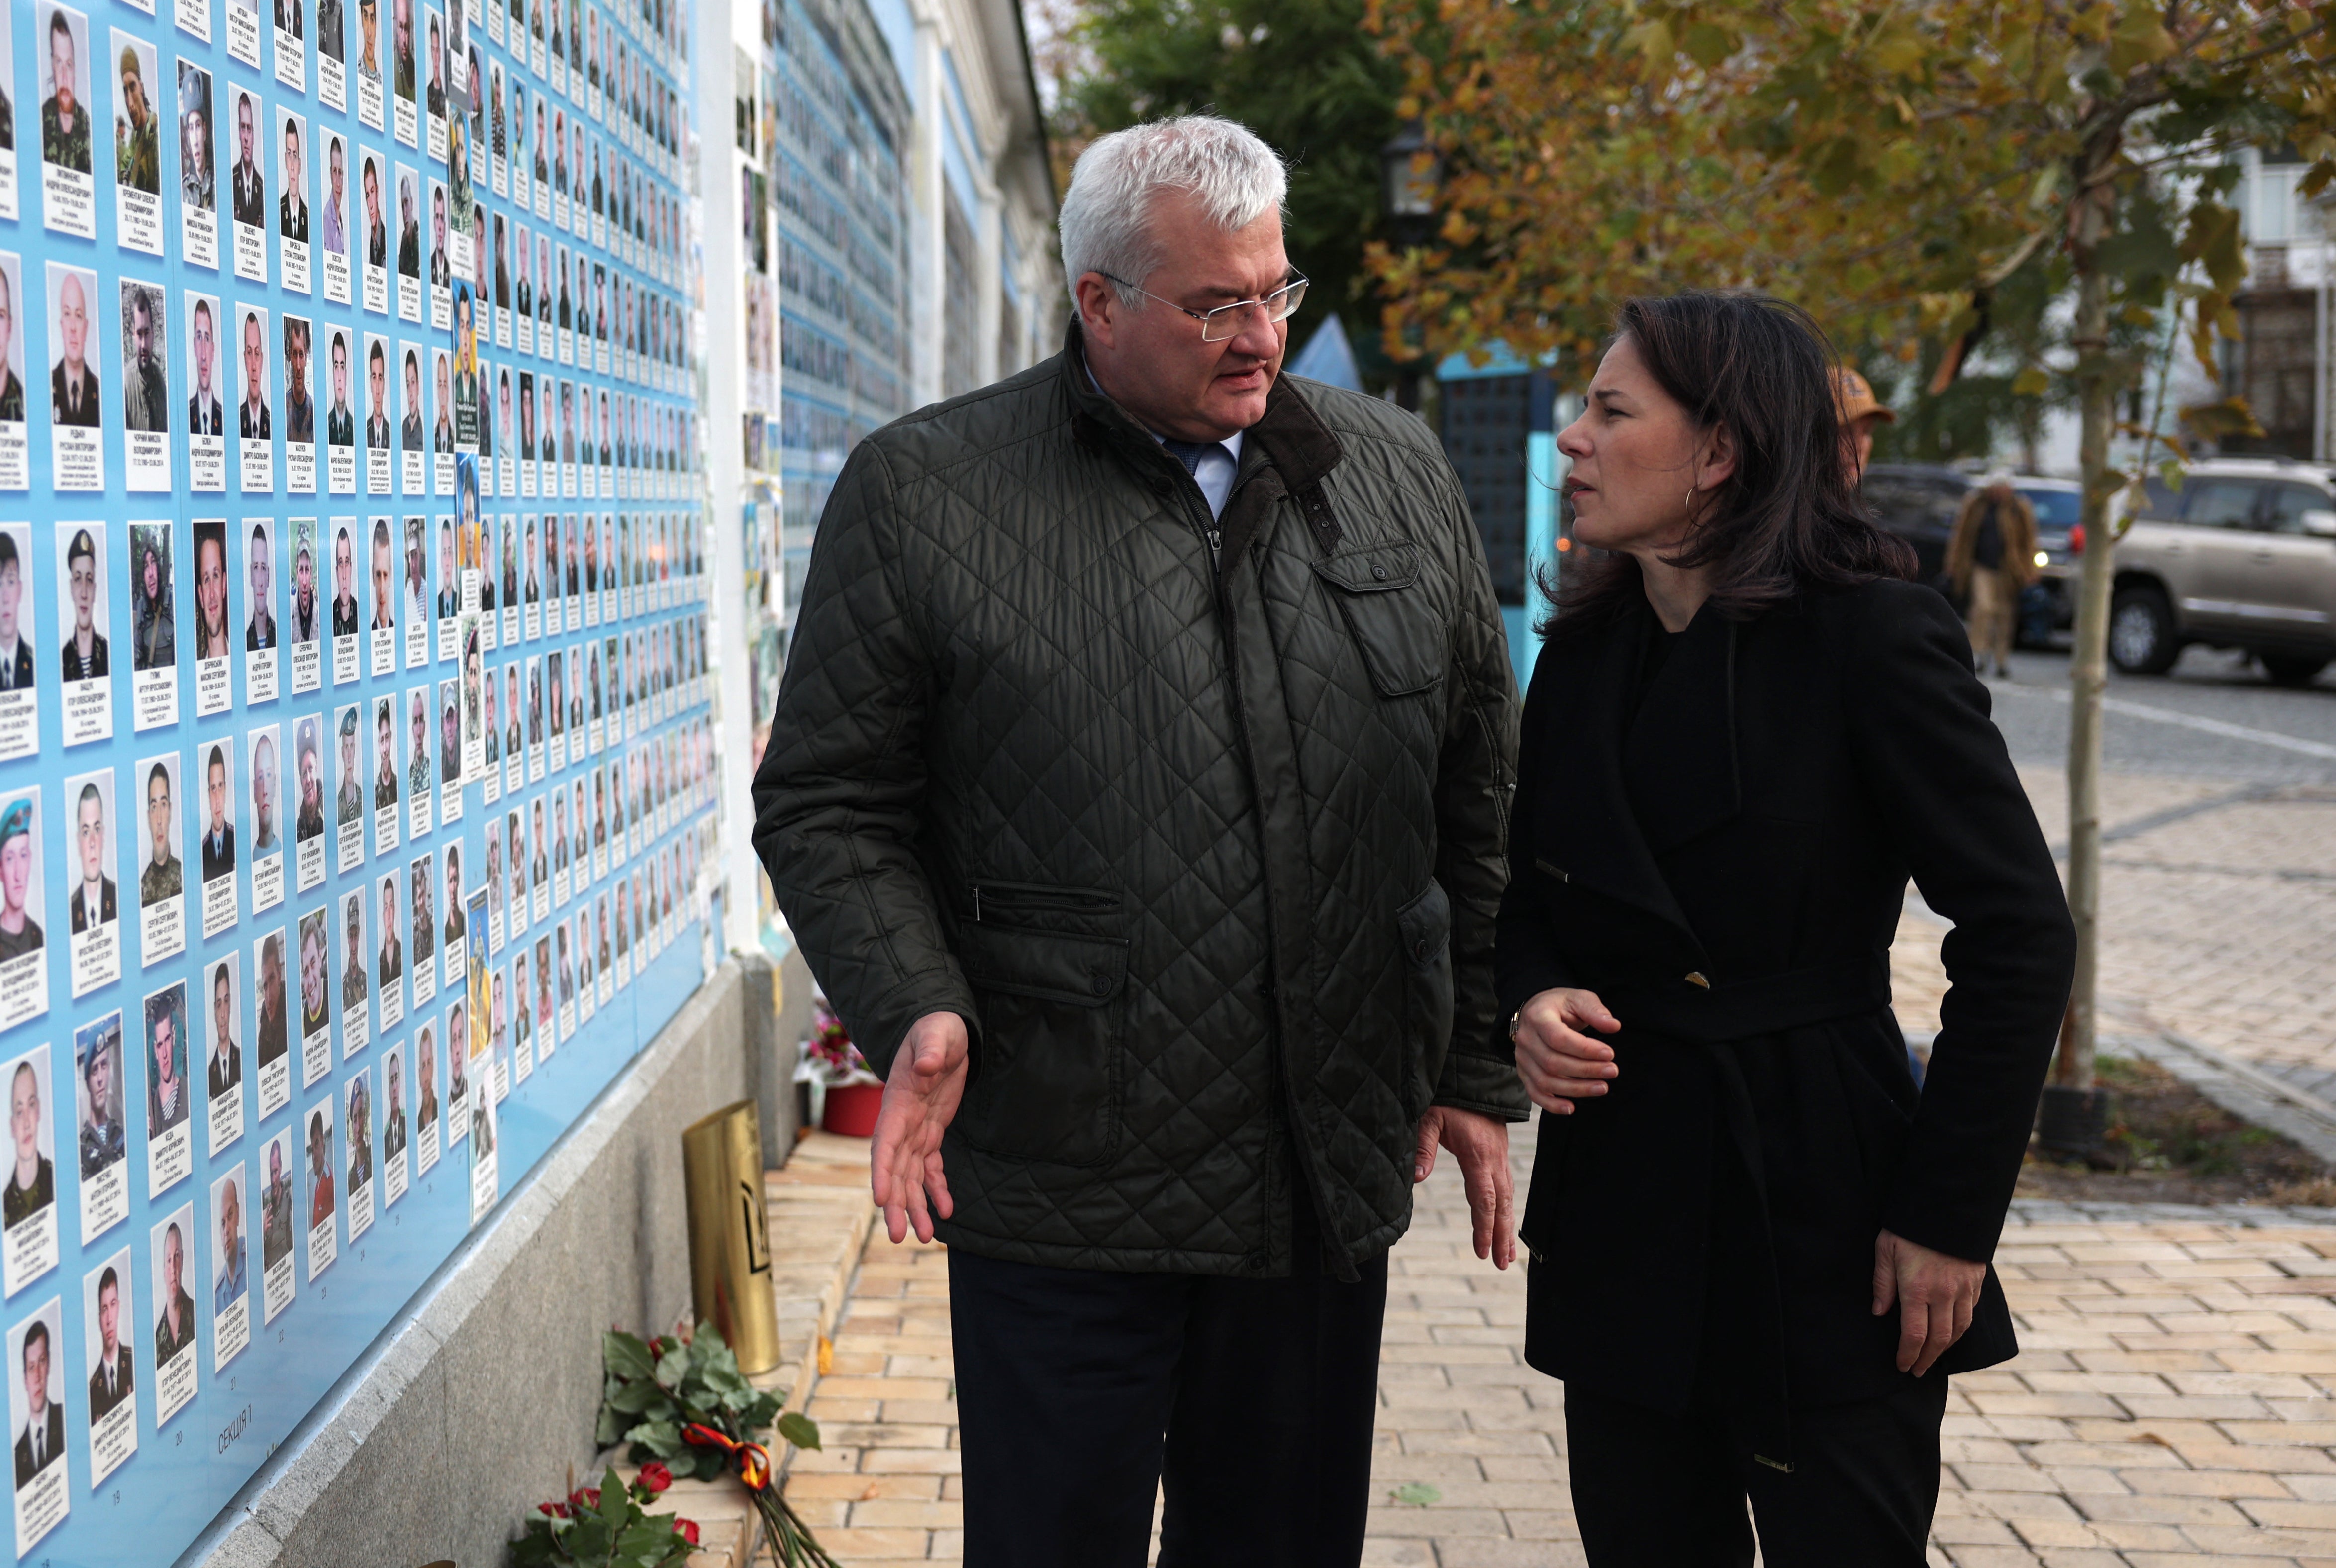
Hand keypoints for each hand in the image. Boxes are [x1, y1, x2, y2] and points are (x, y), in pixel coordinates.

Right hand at [868, 1011, 968, 1244]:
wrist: (943, 1031)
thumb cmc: (936, 1029)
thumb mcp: (936, 1033)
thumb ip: (930, 1048)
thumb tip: (926, 1065)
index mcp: (898, 1104)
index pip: (884, 1143)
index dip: (882, 1172)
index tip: (881, 1200)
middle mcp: (902, 1123)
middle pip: (895, 1170)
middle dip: (897, 1203)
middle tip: (901, 1236)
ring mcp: (916, 1130)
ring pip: (911, 1176)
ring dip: (916, 1205)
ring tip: (925, 1236)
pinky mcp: (932, 1133)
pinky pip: (931, 1167)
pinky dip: (937, 1189)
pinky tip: (945, 1211)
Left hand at [1412, 1106, 1515, 1268]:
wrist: (1474, 1077)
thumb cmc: (1449, 1098)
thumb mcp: (1430, 1117)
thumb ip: (1423, 1146)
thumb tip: (1418, 1178)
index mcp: (1477, 1155)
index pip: (1484, 1198)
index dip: (1484, 1227)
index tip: (1482, 1252)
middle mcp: (1494, 1160)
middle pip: (1501, 1205)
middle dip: (1501, 1236)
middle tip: (1501, 1265)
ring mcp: (1500, 1158)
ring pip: (1507, 1198)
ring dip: (1508, 1227)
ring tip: (1508, 1256)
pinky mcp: (1500, 1155)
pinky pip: (1506, 1188)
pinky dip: (1507, 1210)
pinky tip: (1506, 1225)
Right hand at [1510, 988, 1621, 1113]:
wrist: (1535, 1011)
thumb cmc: (1560, 1005)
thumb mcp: (1579, 999)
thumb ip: (1595, 1011)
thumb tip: (1614, 1026)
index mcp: (1537, 1017)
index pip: (1558, 1038)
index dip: (1585, 1049)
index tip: (1610, 1054)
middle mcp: (1525, 1039)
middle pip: (1553, 1063)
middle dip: (1586, 1070)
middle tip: (1612, 1071)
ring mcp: (1522, 1059)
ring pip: (1546, 1081)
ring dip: (1576, 1089)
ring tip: (1602, 1087)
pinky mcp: (1524, 1073)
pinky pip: (1534, 1093)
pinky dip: (1552, 1105)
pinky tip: (1571, 1108)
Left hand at [1871, 1228, 1985, 1375]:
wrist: (1947, 1204)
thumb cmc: (1909, 1226)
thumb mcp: (1885, 1249)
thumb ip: (1882, 1282)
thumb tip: (1879, 1313)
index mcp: (1917, 1288)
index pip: (1914, 1335)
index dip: (1908, 1355)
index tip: (1902, 1366)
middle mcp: (1943, 1294)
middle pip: (1939, 1339)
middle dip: (1927, 1359)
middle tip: (1917, 1371)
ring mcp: (1963, 1289)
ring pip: (1959, 1329)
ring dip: (1945, 1347)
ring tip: (1933, 1356)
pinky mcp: (1976, 1281)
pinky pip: (1970, 1312)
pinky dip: (1961, 1327)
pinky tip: (1952, 1331)